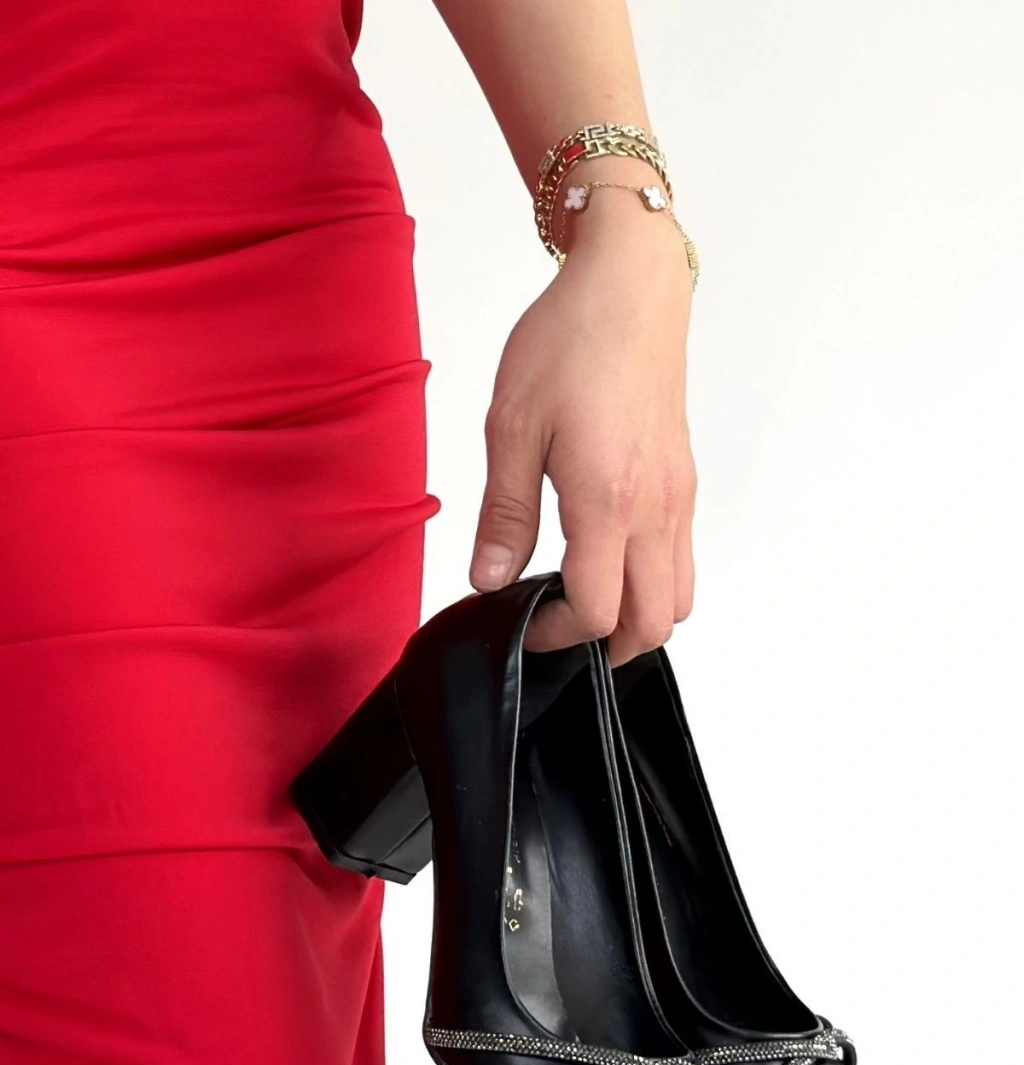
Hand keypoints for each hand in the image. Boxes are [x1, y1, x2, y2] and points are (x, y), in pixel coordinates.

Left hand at [469, 193, 696, 666]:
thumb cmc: (569, 342)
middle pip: (651, 625)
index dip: (556, 636)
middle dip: (604, 646)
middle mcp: (656, 510)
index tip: (523, 622)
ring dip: (636, 620)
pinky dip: (653, 584)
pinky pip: (683, 561)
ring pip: (678, 600)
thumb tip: (489, 579)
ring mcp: (678, 499)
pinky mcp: (685, 483)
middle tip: (556, 627)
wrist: (628, 286)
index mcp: (608, 501)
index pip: (597, 613)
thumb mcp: (512, 427)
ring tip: (585, 600)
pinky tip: (609, 558)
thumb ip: (503, 514)